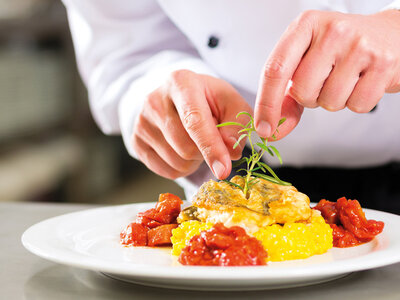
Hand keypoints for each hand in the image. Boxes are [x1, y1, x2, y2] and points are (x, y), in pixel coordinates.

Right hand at [132, 70, 251, 179]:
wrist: (178, 98)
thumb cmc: (208, 100)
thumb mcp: (230, 102)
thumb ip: (237, 124)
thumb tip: (232, 152)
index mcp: (181, 82)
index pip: (194, 121)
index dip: (211, 148)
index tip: (223, 170)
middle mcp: (155, 100)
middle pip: (186, 148)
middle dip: (205, 152)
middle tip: (209, 138)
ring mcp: (141, 122)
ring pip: (177, 162)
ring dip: (195, 161)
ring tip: (195, 142)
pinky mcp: (136, 141)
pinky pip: (166, 171)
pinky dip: (181, 168)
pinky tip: (182, 150)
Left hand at [255, 9, 399, 138]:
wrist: (390, 36)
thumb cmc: (340, 50)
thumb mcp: (307, 61)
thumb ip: (286, 96)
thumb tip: (271, 131)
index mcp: (305, 26)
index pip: (275, 69)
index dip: (266, 104)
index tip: (262, 128)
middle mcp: (331, 31)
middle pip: (302, 91)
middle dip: (310, 98)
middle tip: (325, 80)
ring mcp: (359, 46)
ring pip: (329, 102)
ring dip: (333, 101)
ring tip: (346, 78)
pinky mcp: (383, 63)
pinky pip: (357, 105)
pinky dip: (357, 102)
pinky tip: (362, 81)